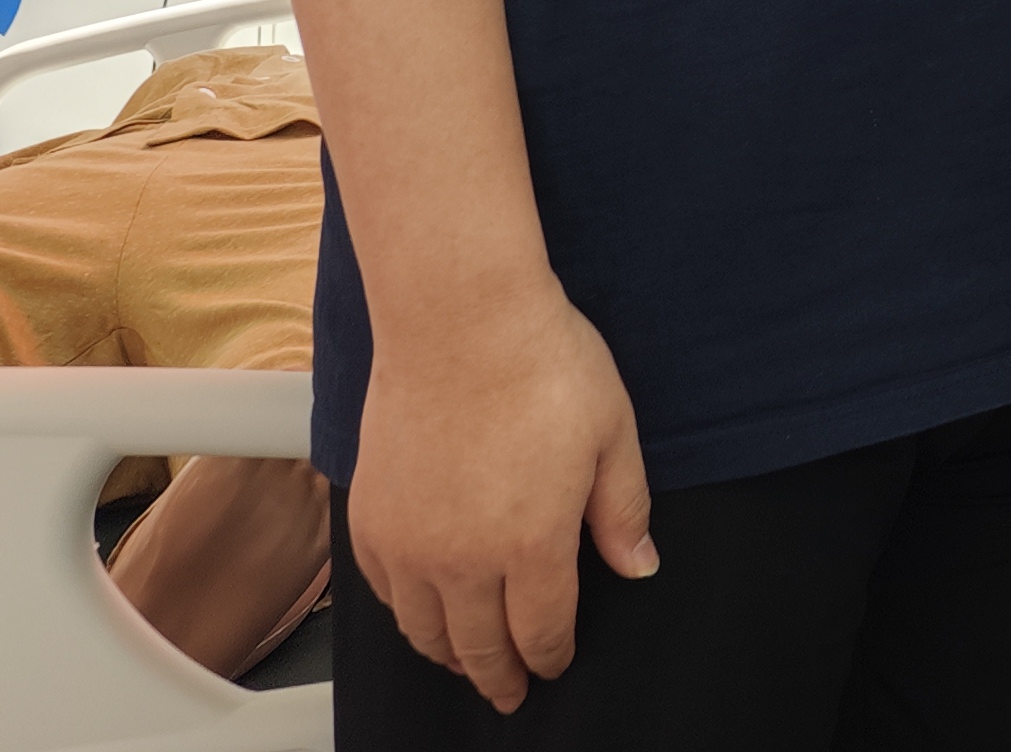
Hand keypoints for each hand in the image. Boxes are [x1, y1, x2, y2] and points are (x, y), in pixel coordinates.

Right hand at [346, 291, 656, 708]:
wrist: (458, 318)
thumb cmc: (542, 364)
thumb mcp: (613, 435)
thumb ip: (623, 511)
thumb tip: (639, 566)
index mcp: (532, 545)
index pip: (542, 630)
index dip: (551, 655)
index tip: (555, 664)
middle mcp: (462, 559)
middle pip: (479, 646)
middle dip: (500, 675)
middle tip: (510, 692)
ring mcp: (408, 542)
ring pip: (424, 630)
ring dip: (448, 654)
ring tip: (465, 662)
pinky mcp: (370, 517)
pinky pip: (384, 591)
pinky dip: (405, 613)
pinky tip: (420, 610)